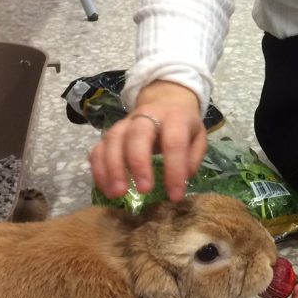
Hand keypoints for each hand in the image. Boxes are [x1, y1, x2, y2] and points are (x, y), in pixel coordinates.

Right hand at [89, 80, 205, 201]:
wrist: (166, 101)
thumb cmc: (183, 125)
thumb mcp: (198, 137)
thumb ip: (192, 158)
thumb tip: (181, 181)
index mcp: (175, 117)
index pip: (174, 142)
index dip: (174, 169)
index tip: (175, 195)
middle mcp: (147, 116)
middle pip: (137, 135)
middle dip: (138, 164)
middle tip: (143, 191)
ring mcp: (125, 123)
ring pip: (113, 140)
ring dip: (113, 168)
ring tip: (118, 194)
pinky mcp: (110, 133)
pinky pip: (98, 149)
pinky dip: (99, 169)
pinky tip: (106, 188)